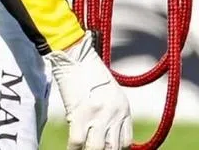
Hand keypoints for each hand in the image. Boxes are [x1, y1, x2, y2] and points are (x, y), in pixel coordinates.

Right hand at [47, 33, 132, 149]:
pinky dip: (73, 148)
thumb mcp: (111, 95)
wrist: (78, 58)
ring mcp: (99, 115)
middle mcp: (115, 113)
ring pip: (96, 149)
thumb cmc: (91, 76)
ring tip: (84, 147)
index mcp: (124, 108)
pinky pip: (77, 143)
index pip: (125, 142)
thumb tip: (106, 138)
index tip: (106, 148)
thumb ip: (112, 115)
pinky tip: (72, 146)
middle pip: (112, 148)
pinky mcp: (81, 115)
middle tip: (92, 147)